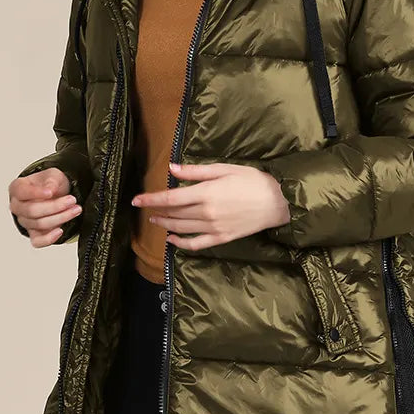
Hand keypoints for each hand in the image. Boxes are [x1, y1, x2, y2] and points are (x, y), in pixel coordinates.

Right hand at [9, 167, 82, 247]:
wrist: (56, 194)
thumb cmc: (49, 184)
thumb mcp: (53, 175)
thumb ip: (51, 180)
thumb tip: (50, 188)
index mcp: (17, 188)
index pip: (21, 192)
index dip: (36, 193)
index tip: (50, 192)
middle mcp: (17, 206)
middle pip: (32, 211)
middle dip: (55, 206)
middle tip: (71, 200)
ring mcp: (25, 221)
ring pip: (39, 224)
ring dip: (60, 218)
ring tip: (75, 209)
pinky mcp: (34, 234)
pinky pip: (37, 241)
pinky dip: (49, 238)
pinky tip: (60, 231)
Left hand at [131, 162, 290, 250]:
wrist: (277, 202)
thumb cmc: (252, 180)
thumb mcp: (224, 169)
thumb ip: (195, 172)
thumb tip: (172, 169)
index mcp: (206, 193)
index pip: (170, 198)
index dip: (151, 199)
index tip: (136, 200)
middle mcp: (206, 213)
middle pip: (174, 214)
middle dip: (157, 211)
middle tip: (145, 207)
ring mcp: (213, 228)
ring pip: (181, 228)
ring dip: (165, 224)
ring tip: (155, 220)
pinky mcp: (221, 238)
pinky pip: (196, 244)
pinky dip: (181, 243)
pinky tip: (172, 240)